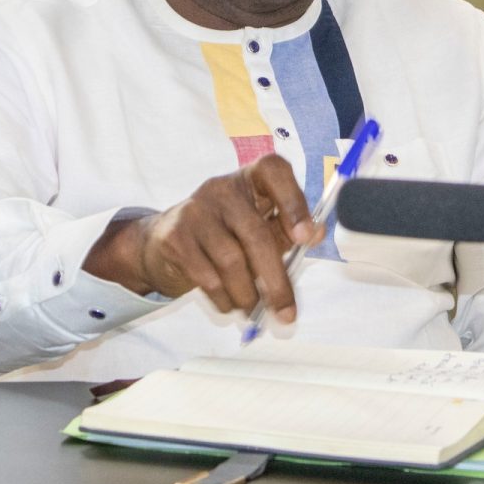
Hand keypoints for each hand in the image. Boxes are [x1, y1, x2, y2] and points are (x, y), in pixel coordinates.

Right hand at [83, 154, 322, 319]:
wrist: (166, 239)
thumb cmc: (227, 232)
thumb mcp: (259, 225)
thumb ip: (288, 230)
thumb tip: (317, 233)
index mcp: (251, 179)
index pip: (274, 170)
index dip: (293, 201)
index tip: (305, 238)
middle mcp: (222, 188)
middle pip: (255, 233)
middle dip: (275, 280)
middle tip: (286, 312)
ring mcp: (195, 210)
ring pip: (231, 260)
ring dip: (248, 294)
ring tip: (254, 309)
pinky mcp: (175, 236)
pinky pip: (206, 276)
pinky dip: (224, 298)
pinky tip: (230, 305)